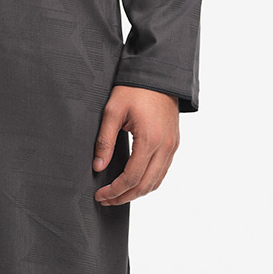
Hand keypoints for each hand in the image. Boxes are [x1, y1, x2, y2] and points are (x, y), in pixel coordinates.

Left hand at [93, 85, 179, 205]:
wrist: (158, 74)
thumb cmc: (134, 88)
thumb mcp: (113, 110)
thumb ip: (105, 140)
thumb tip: (98, 166)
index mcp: (150, 140)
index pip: (131, 178)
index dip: (114, 191)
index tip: (100, 195)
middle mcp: (165, 147)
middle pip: (145, 186)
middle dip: (124, 197)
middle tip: (106, 200)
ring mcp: (172, 146)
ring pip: (156, 182)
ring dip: (137, 192)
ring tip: (118, 194)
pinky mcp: (174, 143)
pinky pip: (163, 171)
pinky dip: (149, 181)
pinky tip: (135, 181)